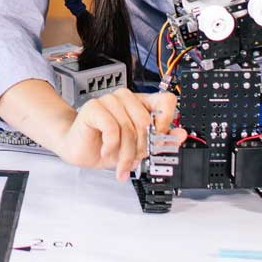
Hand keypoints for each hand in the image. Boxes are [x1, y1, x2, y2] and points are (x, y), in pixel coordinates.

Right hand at [57, 88, 182, 180]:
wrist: (81, 151)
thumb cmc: (107, 146)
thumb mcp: (138, 149)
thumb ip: (160, 141)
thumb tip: (180, 135)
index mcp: (141, 104)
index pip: (166, 100)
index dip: (167, 120)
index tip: (159, 137)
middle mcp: (126, 99)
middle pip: (146, 121)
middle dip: (141, 148)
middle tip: (134, 161)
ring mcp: (109, 100)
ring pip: (129, 127)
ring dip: (125, 152)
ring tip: (119, 162)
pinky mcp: (94, 107)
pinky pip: (112, 128)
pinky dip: (110, 146)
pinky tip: (106, 151)